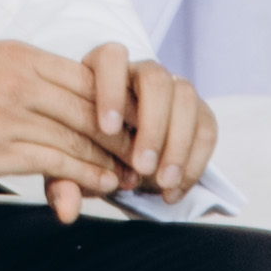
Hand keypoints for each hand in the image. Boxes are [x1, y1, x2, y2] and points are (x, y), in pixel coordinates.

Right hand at [0, 44, 138, 219]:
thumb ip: (23, 74)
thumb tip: (58, 90)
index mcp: (19, 57)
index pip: (88, 78)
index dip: (122, 103)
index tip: (142, 119)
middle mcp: (19, 82)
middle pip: (91, 108)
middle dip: (127, 134)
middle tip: (152, 151)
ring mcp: (8, 117)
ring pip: (78, 138)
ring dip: (112, 160)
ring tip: (134, 175)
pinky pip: (54, 162)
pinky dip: (84, 175)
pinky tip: (102, 184)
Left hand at [80, 47, 220, 210]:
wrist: (117, 158)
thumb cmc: (84, 151)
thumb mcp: (68, 165)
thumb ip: (63, 182)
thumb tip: (67, 211)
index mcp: (102, 70)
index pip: (111, 58)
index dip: (110, 90)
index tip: (107, 129)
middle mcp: (141, 72)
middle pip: (155, 78)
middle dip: (152, 124)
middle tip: (142, 166)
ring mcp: (174, 89)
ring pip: (186, 97)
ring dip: (177, 143)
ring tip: (162, 181)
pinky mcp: (198, 112)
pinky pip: (207, 128)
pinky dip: (194, 161)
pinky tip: (174, 190)